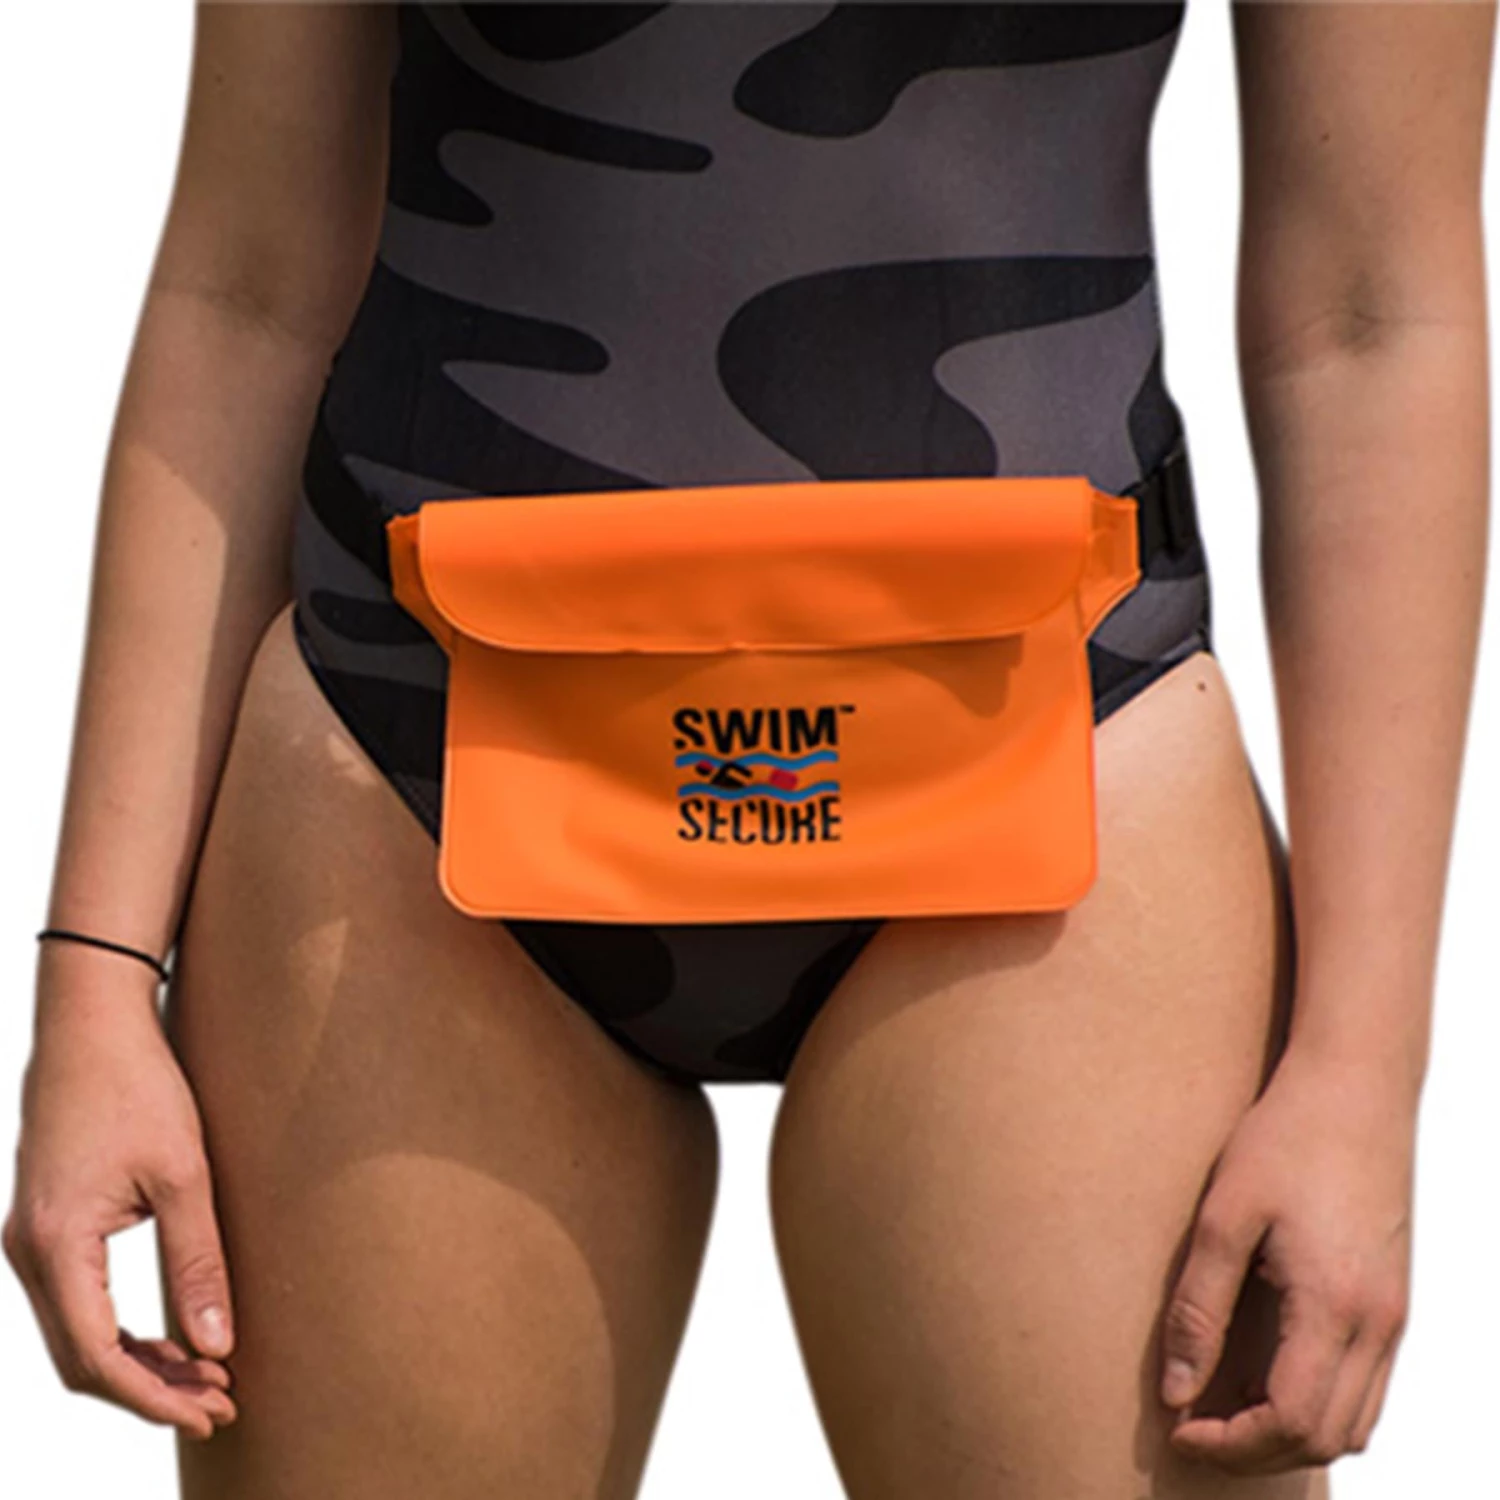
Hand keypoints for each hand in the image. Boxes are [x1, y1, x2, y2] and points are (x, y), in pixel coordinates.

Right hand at [4, 947, 236, 1438]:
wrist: (90, 1023)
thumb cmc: (138, 1086)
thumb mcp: (183, 1174)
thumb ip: (198, 1261)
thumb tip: (216, 1344)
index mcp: (56, 1243)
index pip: (97, 1356)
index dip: (155, 1395)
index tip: (213, 1408)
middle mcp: (28, 1252)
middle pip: (81, 1359)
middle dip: (150, 1390)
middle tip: (221, 1402)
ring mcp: (29, 1242)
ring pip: (76, 1336)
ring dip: (137, 1365)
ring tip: (207, 1377)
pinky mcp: (46, 1227)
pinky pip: (76, 1303)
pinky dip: (120, 1331)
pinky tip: (171, 1337)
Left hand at [1158, 1040, 1413, 1471]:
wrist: (1355, 1088)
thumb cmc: (1285, 1139)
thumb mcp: (1223, 1217)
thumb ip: (1199, 1308)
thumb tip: (1177, 1389)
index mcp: (1334, 1305)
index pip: (1291, 1421)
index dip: (1230, 1444)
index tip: (1177, 1429)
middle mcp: (1378, 1324)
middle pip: (1325, 1438)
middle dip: (1255, 1450)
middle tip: (1193, 1426)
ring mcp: (1394, 1316)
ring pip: (1353, 1423)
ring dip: (1289, 1433)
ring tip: (1223, 1405)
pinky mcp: (1393, 1301)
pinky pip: (1366, 1388)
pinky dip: (1318, 1405)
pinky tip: (1266, 1375)